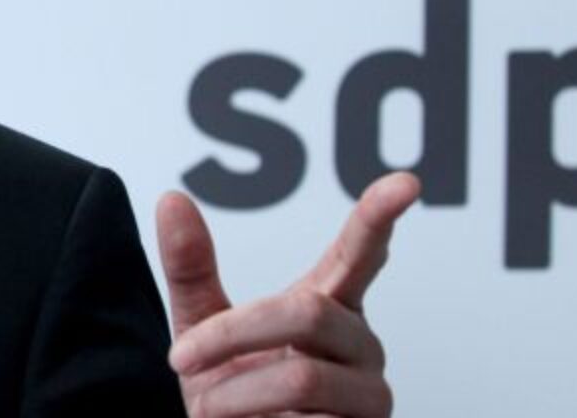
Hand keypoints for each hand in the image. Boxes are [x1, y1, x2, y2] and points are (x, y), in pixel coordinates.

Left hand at [156, 172, 420, 417]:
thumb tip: (171, 197)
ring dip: (237, 396)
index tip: (405, 182)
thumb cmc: (230, 393)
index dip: (380, 216)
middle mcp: (361, 343)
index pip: (360, 252)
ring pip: (302, 378)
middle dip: (233, 334)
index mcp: (329, 303)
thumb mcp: (201, 328)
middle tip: (180, 358)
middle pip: (308, 313)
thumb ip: (191, 267)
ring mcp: (371, 395)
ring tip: (214, 412)